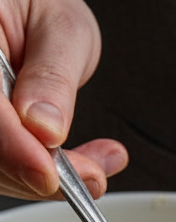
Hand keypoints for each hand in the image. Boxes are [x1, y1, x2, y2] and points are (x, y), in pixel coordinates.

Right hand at [0, 0, 126, 198]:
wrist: (39, 11)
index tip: (48, 173)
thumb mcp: (62, 27)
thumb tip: (45, 127)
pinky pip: (8, 167)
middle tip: (92, 176)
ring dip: (49, 179)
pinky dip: (47, 175)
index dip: (13, 148)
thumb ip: (52, 77)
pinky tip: (82, 168)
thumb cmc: (44, 6)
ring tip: (97, 168)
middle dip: (38, 172)